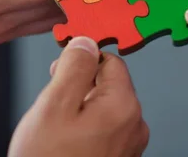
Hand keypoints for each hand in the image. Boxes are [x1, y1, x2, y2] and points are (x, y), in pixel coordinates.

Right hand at [9, 37, 148, 156]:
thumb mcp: (54, 104)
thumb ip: (74, 67)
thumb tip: (86, 41)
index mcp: (124, 106)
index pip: (111, 61)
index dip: (83, 60)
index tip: (61, 67)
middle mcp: (134, 125)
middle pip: (107, 84)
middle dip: (79, 86)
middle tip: (52, 105)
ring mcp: (129, 146)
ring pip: (103, 107)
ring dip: (80, 108)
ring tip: (56, 129)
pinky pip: (104, 130)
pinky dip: (85, 128)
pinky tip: (64, 143)